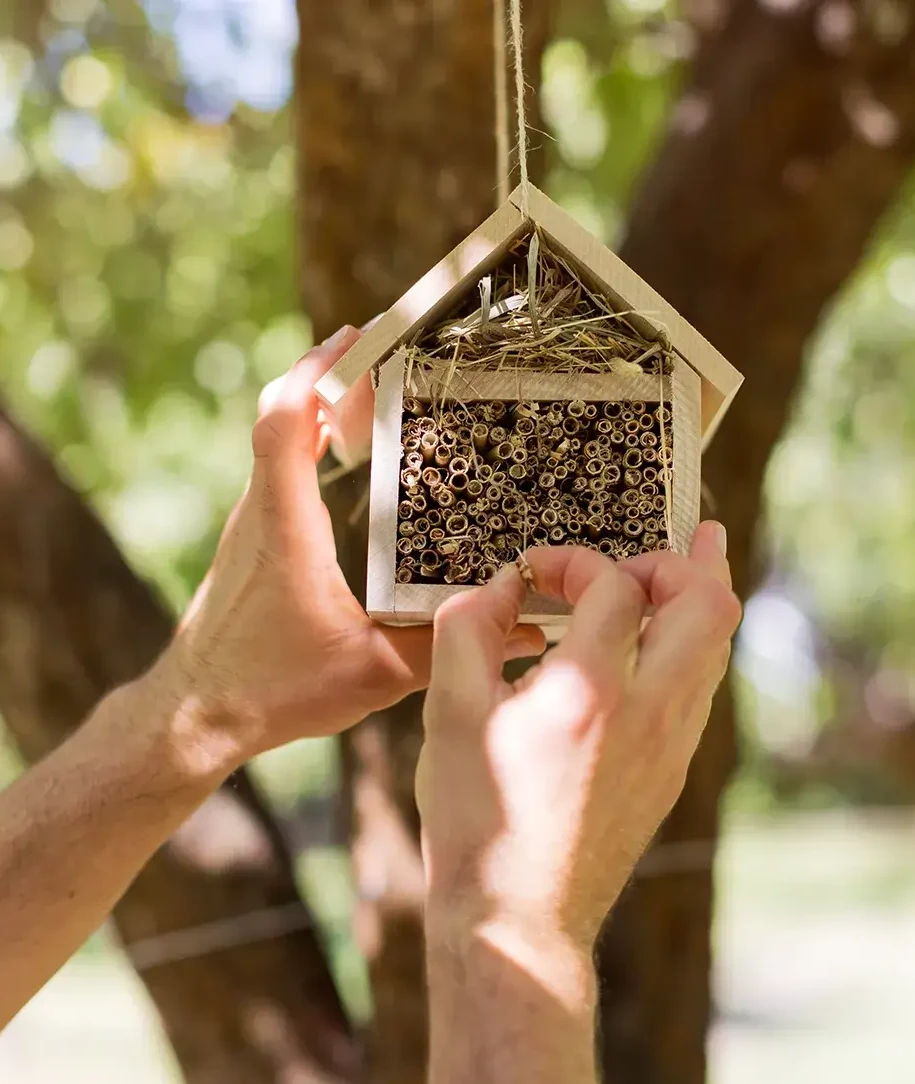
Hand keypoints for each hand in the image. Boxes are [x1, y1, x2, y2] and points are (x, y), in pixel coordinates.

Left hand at [156, 327, 545, 773]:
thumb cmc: (272, 692)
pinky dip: (307, 442)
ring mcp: (251, 526)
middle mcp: (261, 514)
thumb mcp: (374, 675)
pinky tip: (346, 457)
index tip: (353, 337)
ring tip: (371, 391)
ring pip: (275, 440)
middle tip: (380, 353)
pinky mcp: (251, 543)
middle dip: (327, 373)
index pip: (284, 422)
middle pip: (280, 415)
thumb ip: (445, 649)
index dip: (314, 370)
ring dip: (316, 406)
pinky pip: (276, 469)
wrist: (195, 716)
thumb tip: (519, 633)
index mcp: (288, 529)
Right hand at [416, 523, 740, 951]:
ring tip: (690, 561)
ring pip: (716, 646)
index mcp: (592, 692)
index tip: (536, 573)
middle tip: (649, 549)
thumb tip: (500, 586)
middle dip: (682, 561)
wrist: (520, 920)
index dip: (575, 561)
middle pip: (709, 604)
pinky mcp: (672, 770)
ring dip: (697, 598)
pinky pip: (699, 685)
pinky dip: (686, 644)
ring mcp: (671, 745)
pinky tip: (657, 641)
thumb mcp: (449, 715)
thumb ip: (469, 629)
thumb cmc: (477, 821)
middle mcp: (651, 712)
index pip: (615, 587)